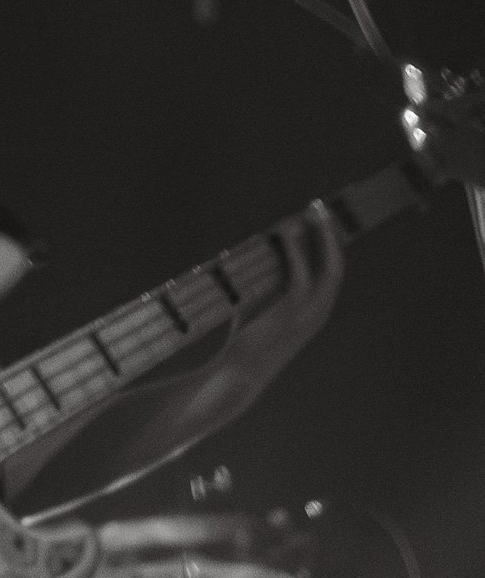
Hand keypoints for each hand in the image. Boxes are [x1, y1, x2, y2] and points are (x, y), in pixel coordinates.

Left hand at [224, 208, 343, 387]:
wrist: (240, 370)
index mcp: (315, 312)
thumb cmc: (247, 338)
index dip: (330, 245)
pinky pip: (299, 273)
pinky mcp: (293, 312)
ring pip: (328, 268)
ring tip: (312, 211)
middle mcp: (319, 313)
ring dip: (321, 237)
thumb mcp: (261, 303)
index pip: (331, 273)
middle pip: (336, 266)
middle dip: (332, 235)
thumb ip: (266, 280)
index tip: (323, 219)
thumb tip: (258, 247)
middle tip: (322, 207)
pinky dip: (296, 249)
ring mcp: (310, 314)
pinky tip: (286, 231)